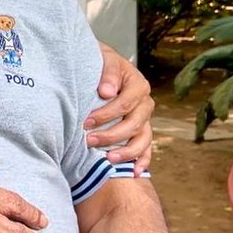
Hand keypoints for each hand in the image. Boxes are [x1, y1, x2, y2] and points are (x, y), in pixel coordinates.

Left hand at [85, 43, 153, 171]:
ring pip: (142, 139)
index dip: (106, 114)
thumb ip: (108, 73)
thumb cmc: (100, 62)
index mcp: (138, 85)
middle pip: (133, 124)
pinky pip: (146, 148)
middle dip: (111, 135)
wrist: (100, 64)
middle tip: (89, 141)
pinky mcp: (141, 131)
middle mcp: (145, 103)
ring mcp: (144, 119)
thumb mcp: (104, 59)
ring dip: (126, 152)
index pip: (125, 104)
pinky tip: (135, 173)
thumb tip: (107, 92)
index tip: (86, 122)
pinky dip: (142, 161)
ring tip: (108, 159)